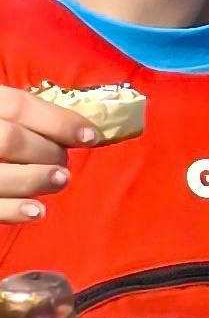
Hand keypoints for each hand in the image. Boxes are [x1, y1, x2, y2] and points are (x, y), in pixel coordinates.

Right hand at [0, 85, 96, 229]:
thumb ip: (15, 114)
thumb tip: (69, 128)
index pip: (18, 106)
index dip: (58, 120)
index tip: (90, 135)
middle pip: (10, 139)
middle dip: (48, 151)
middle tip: (65, 161)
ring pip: (0, 175)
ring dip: (37, 179)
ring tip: (60, 180)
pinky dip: (14, 211)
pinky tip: (37, 211)